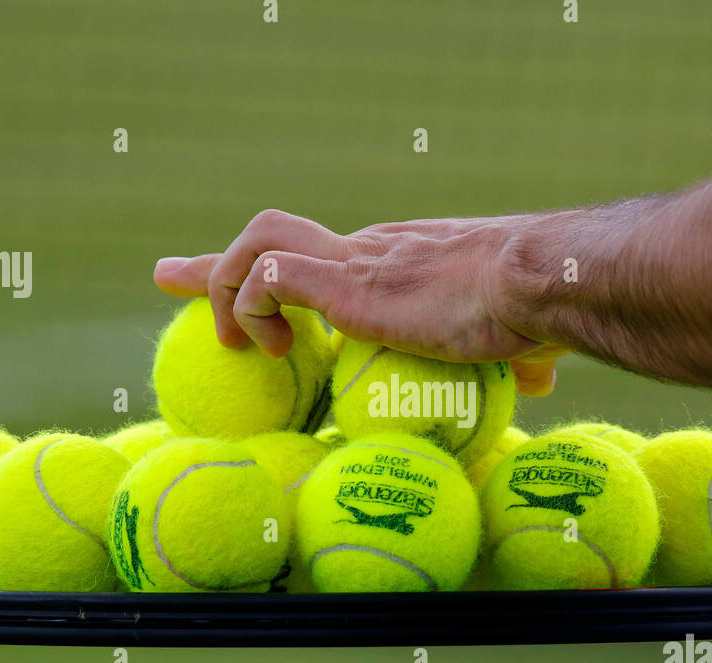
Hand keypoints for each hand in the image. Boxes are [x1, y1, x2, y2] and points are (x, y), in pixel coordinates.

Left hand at [153, 209, 564, 395]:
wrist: (538, 283)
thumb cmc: (536, 310)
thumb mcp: (514, 333)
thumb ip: (518, 355)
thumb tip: (543, 379)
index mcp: (392, 266)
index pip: (320, 256)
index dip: (280, 272)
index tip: (253, 292)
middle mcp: (365, 253)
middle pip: (273, 234)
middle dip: (213, 264)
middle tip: (168, 278)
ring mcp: (353, 263)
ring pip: (258, 242)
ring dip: (230, 289)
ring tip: (244, 344)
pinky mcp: (344, 280)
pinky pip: (269, 274)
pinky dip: (255, 306)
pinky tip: (274, 346)